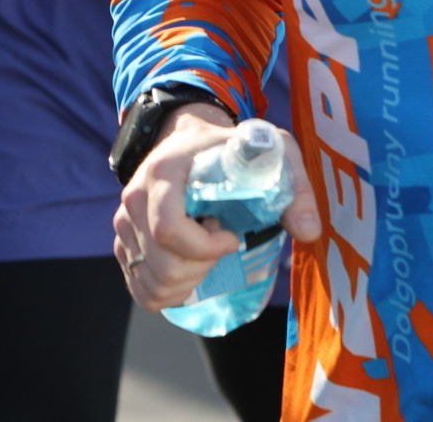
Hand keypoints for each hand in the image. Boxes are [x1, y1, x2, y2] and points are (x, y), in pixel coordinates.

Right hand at [115, 104, 322, 308]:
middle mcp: (134, 197)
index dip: (205, 248)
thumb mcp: (271, 154)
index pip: (169, 229)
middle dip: (202, 269)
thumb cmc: (230, 149)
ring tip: (206, 255)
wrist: (188, 139)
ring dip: (186, 283)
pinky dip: (167, 292)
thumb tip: (308, 231)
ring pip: (150, 280)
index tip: (232, 238)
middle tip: (223, 246)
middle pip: (162, 264)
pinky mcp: (123, 240)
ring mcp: (124, 221)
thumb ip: (295, 188)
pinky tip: (189, 271)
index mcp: (164, 173)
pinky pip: (139, 286)